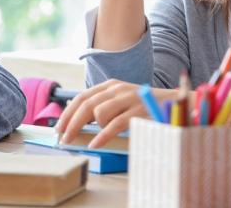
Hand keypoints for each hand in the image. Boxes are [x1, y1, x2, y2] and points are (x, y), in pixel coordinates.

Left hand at [55, 79, 177, 148]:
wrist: (173, 102)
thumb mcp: (120, 100)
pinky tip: (94, 145)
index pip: (81, 97)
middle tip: (63, 139)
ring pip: (99, 113)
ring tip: (95, 138)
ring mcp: (129, 99)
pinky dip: (102, 137)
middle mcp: (118, 89)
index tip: (58, 128)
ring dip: (93, 128)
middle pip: (86, 105)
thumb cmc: (142, 105)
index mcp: (110, 85)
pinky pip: (115, 125)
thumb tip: (77, 124)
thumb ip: (102, 106)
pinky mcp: (138, 112)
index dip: (67, 113)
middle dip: (71, 123)